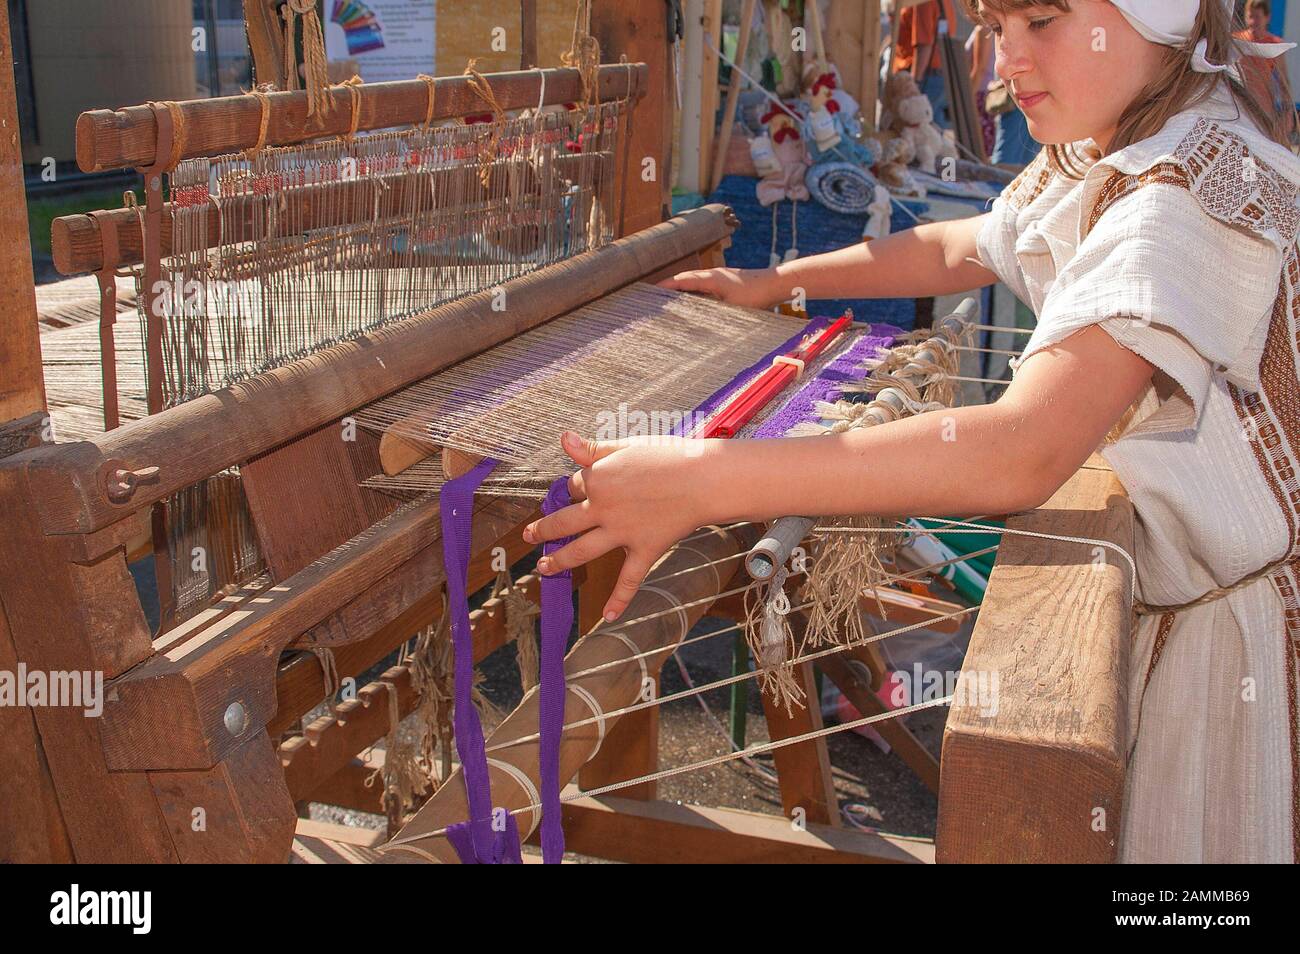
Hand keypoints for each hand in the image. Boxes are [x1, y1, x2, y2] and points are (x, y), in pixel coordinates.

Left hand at [523, 431, 711, 621]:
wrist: (703, 479)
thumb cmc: (669, 456)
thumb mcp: (627, 445)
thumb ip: (594, 449)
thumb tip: (564, 439)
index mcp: (598, 480)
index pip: (574, 485)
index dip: (575, 486)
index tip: (578, 489)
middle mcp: (603, 509)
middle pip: (563, 522)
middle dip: (543, 529)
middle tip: (530, 535)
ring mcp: (621, 533)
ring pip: (581, 551)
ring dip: (559, 561)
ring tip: (543, 568)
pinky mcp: (643, 550)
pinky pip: (628, 579)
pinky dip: (618, 599)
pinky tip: (608, 616)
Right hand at [658, 266, 779, 308]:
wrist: (777, 283)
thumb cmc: (757, 295)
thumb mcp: (733, 309)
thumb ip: (714, 314)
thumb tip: (697, 324)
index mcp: (711, 278)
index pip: (682, 280)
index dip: (665, 286)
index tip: (649, 291)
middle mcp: (713, 274)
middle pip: (685, 278)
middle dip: (668, 286)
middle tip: (652, 295)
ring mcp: (720, 276)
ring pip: (694, 281)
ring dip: (681, 288)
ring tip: (667, 299)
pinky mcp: (727, 281)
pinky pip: (704, 285)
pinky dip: (693, 291)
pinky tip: (693, 301)